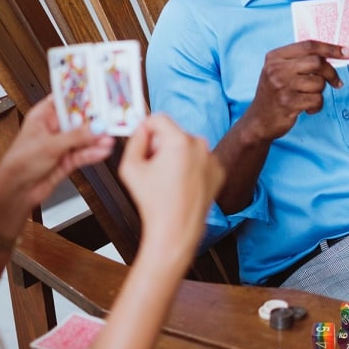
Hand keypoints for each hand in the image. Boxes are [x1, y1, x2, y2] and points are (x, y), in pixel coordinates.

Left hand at [0, 95, 114, 208]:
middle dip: (94, 121)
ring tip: (109, 139)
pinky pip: (83, 154)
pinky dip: (93, 153)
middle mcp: (53, 129)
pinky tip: (102, 151)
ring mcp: (62, 145)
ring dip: (96, 140)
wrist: (18, 190)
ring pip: (83, 139)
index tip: (98, 94)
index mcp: (43, 116)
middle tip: (110, 119)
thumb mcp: (49, 145)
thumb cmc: (19, 164)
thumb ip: (75, 137)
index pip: (66, 101)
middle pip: (79, 120)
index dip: (82, 97)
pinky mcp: (67, 161)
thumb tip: (95, 128)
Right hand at [119, 114, 223, 256]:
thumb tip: (141, 130)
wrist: (176, 230)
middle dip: (161, 145)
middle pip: (174, 133)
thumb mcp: (130, 168)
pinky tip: (181, 186)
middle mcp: (199, 145)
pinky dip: (190, 168)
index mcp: (178, 141)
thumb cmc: (154, 203)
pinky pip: (200, 161)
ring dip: (176, 157)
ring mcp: (211, 159)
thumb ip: (134, 141)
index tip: (142, 139)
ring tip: (167, 181)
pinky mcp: (218, 172)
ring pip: (187, 147)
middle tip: (153, 168)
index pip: (159, 118)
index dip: (146, 128)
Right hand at [244, 41, 348, 142]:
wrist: (258, 122)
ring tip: (309, 98)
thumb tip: (331, 55)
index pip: (309, 46)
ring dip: (320, 92)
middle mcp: (276, 70)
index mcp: (274, 58)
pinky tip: (307, 109)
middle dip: (331, 73)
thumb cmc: (273, 96)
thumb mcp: (278, 72)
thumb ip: (298, 61)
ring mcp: (282, 87)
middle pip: (317, 62)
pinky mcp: (289, 104)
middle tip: (336, 82)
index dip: (331, 48)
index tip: (347, 52)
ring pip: (319, 83)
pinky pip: (317, 100)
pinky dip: (317, 106)